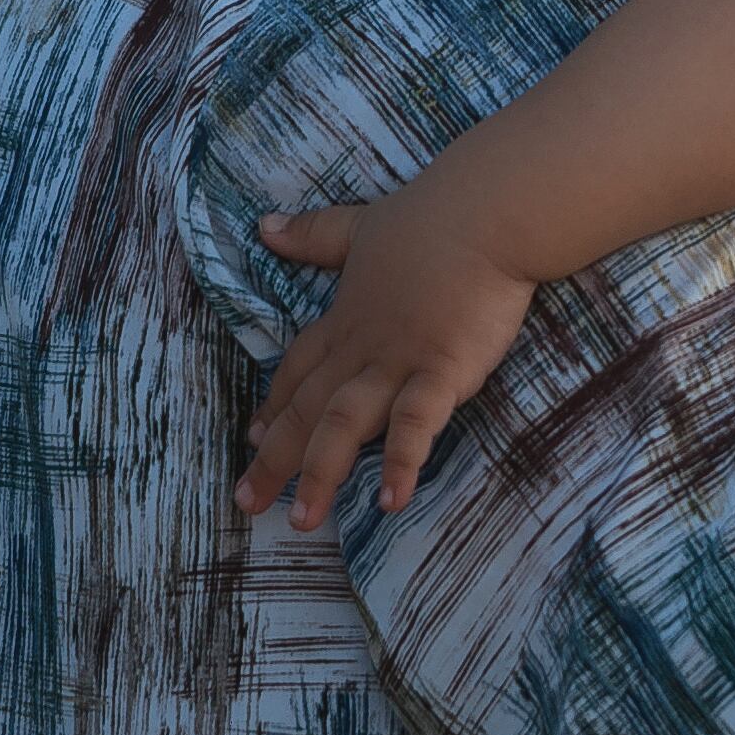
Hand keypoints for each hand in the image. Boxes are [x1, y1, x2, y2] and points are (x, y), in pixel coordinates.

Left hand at [237, 197, 537, 528]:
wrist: (486, 213)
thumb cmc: (432, 216)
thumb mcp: (359, 224)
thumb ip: (313, 234)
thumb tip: (262, 225)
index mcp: (347, 317)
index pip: (299, 369)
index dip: (274, 405)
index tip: (252, 438)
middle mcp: (363, 347)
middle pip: (306, 410)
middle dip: (274, 460)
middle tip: (248, 503)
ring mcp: (399, 361)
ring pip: (342, 426)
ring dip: (318, 475)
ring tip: (302, 521)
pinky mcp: (442, 370)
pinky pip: (414, 424)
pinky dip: (398, 463)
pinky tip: (389, 502)